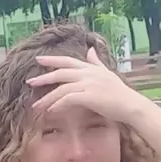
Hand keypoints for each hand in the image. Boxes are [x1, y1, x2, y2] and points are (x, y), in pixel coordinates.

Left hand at [27, 47, 145, 123]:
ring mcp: (88, 84)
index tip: (38, 60)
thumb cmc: (119, 93)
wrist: (130, 105)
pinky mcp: (89, 96)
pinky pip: (68, 99)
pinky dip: (58, 104)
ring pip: (62, 89)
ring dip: (47, 98)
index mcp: (90, 68)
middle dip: (44, 78)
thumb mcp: (107, 74)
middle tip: (30, 82)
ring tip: (36, 106)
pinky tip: (51, 110)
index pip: (67, 61)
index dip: (52, 60)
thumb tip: (90, 50)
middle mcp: (87, 74)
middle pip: (61, 73)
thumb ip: (96, 62)